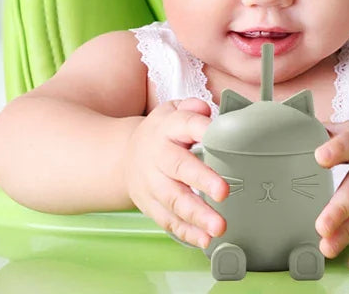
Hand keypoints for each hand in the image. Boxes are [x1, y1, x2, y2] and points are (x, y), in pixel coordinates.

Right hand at [124, 98, 229, 248]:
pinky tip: (205, 239)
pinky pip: (169, 221)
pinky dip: (187, 233)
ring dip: (197, 215)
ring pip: (175, 200)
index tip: (221, 137)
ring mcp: (153, 184)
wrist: (125, 156)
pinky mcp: (151, 206)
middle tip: (223, 192)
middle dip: (202, 180)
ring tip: (219, 225)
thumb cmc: (162, 133)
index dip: (203, 129)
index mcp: (168, 128)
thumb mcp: (173, 111)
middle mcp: (159, 156)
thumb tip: (205, 111)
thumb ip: (192, 108)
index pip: (187, 124)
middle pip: (180, 167)